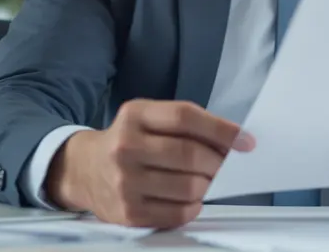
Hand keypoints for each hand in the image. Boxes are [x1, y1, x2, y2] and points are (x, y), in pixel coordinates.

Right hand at [45, 99, 254, 228]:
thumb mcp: (147, 118)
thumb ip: (185, 124)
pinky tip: (191, 198)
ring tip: (206, 180)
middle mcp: (126, 146)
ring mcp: (125, 182)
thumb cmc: (129, 142)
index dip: (220, 129)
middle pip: (189, 154)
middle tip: (227, 165)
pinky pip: (177, 213)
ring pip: (188, 187)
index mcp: (134, 115)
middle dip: (218, 162)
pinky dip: (194, 206)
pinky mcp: (128, 212)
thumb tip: (235, 141)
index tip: (245, 141)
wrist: (83, 170)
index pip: (185, 117)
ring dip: (208, 185)